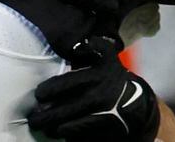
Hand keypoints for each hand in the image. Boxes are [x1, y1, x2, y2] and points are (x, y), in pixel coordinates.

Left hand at [28, 56, 159, 141]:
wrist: (140, 104)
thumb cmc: (116, 78)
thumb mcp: (109, 58)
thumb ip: (96, 47)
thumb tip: (82, 42)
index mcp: (97, 77)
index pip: (67, 83)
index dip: (50, 90)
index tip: (38, 95)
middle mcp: (98, 97)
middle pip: (66, 110)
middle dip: (46, 116)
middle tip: (34, 119)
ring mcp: (102, 116)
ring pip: (72, 127)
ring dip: (55, 128)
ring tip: (44, 128)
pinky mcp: (105, 130)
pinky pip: (83, 136)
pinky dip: (71, 136)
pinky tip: (60, 134)